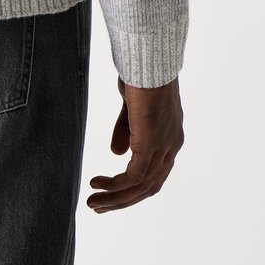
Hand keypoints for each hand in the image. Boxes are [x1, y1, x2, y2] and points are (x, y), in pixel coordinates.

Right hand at [87, 74, 183, 212]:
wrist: (149, 58)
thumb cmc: (141, 74)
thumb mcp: (132, 107)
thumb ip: (127, 130)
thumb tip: (116, 153)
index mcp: (170, 137)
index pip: (154, 174)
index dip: (133, 188)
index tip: (110, 194)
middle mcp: (171, 146)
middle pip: (150, 187)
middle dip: (122, 200)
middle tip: (98, 207)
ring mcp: (164, 146)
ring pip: (141, 186)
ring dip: (116, 198)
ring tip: (93, 202)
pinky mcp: (151, 143)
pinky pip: (134, 175)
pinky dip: (116, 185)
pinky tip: (99, 184)